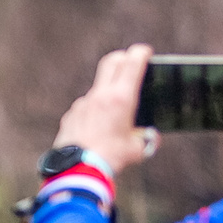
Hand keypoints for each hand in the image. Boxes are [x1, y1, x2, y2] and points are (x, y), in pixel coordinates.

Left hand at [53, 44, 155, 174]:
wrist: (76, 170)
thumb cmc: (110, 159)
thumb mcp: (137, 150)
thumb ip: (147, 140)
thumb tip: (152, 138)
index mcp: (120, 98)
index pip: (132, 63)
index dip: (141, 53)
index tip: (146, 52)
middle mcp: (100, 96)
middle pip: (111, 62)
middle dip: (123, 57)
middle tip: (131, 61)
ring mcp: (82, 104)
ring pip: (97, 87)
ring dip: (108, 90)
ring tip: (116, 109)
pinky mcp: (70, 115)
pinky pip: (85, 106)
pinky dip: (94, 110)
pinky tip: (98, 127)